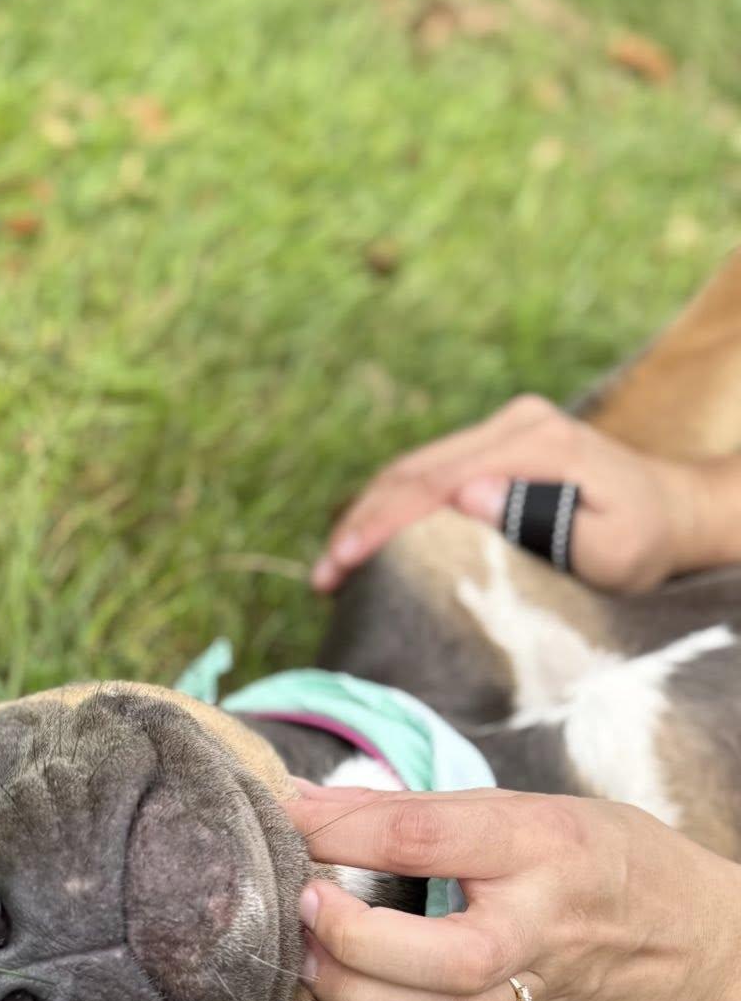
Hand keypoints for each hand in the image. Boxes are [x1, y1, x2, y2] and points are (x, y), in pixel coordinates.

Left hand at [285, 786, 740, 1000]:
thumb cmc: (601, 859)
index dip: (349, 830)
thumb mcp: (526, 810)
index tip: (291, 818)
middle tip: (308, 903)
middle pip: (449, 956)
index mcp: (545, 847)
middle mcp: (543, 929)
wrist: (694, 943)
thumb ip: (414, 812)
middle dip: (359, 937)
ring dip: (353, 991)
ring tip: (310, 952)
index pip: (435, 839)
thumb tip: (304, 804)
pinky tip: (340, 989)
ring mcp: (536, 995)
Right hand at [310, 395, 730, 595]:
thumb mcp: (611, 545)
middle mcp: (516, 424)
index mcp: (537, 444)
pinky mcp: (499, 445)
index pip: (436, 480)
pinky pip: (430, 474)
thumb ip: (542, 519)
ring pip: (413, 469)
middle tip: (322, 576)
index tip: (342, 563)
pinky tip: (367, 543)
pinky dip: (393, 509)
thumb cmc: (648, 544)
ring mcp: (506, 429)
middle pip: (413, 469)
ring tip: (332, 567)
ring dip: (368, 517)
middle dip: (360, 523)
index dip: (381, 525)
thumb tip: (465, 493)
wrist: (678, 512)